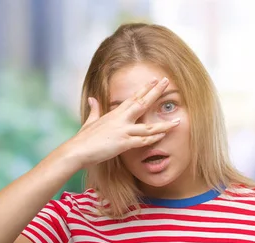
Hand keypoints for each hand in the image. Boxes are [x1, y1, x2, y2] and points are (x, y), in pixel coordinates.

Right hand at [62, 78, 179, 167]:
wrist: (77, 150)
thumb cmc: (83, 138)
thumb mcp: (90, 121)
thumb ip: (94, 109)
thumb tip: (92, 99)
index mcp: (114, 113)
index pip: (133, 97)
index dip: (145, 89)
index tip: (155, 80)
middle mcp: (120, 119)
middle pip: (142, 103)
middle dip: (155, 92)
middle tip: (167, 82)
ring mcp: (123, 130)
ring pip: (148, 127)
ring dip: (164, 124)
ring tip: (177, 120)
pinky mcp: (123, 143)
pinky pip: (143, 141)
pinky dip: (154, 139)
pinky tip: (163, 136)